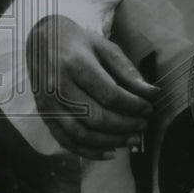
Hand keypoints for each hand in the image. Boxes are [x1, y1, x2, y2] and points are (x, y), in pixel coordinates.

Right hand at [27, 15, 157, 158]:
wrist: (42, 40)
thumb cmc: (78, 43)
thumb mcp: (105, 48)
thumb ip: (127, 71)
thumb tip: (151, 93)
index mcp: (76, 65)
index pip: (109, 94)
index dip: (133, 105)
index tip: (149, 107)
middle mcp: (59, 87)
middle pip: (96, 117)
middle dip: (125, 126)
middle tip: (143, 125)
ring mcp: (49, 104)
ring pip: (81, 134)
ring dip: (111, 142)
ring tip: (132, 140)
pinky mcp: (44, 116)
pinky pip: (67, 141)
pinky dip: (89, 152)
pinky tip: (110, 152)